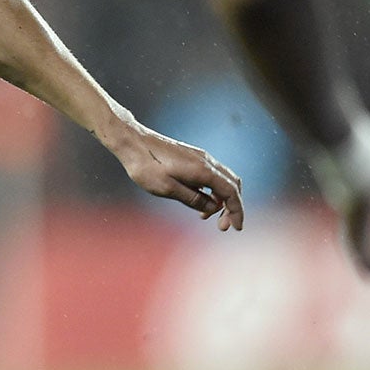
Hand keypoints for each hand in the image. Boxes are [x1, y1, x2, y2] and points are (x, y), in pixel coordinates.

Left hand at [106, 119, 244, 231]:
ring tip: (206, 216)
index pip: (231, 192)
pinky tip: (199, 200)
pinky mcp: (192, 157)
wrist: (132, 142)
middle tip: (222, 226)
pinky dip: (212, 190)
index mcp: (203, 170)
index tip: (237, 228)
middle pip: (232, 185)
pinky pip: (211, 175)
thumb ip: (193, 199)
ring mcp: (200, 158)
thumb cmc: (146, 166)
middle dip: (232, 207)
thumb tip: (212, 208)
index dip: (237, 211)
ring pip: (223, 179)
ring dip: (221, 199)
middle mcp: (206, 161)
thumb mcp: (167, 189)